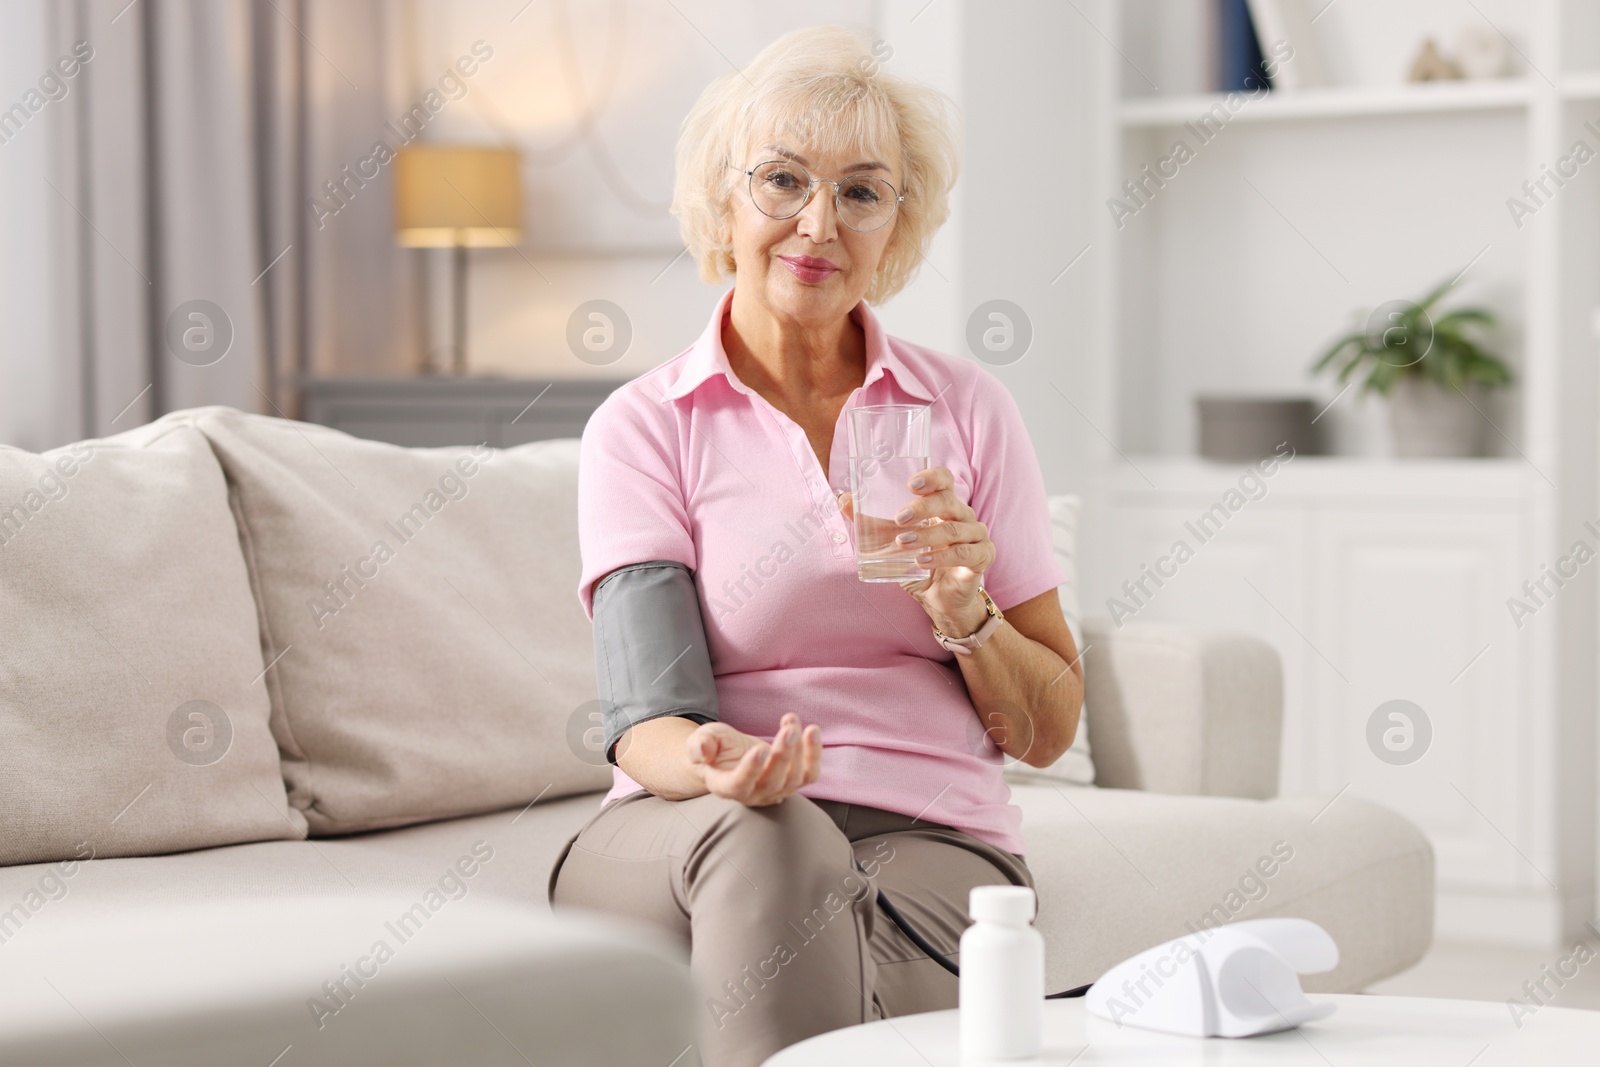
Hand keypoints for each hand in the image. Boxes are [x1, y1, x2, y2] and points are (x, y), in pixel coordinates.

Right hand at [687, 712, 821, 806]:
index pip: (738, 785)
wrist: (729, 756)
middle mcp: (753, 794)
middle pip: (772, 782)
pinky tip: (811, 730)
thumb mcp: (701, 739)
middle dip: (783, 755)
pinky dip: (814, 754)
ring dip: (800, 750)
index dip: (750, 770)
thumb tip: (701, 751)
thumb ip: (699, 745)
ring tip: (792, 721)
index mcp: (726, 786)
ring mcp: (775, 791)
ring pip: (793, 779)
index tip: (759, 749)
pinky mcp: (792, 781)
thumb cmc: (714, 747)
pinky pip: (809, 774)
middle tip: (789, 729)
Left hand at [838, 466, 994, 635]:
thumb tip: (842, 499)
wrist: (939, 600)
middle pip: (948, 502)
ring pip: (954, 529)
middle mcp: (963, 516)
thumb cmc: (919, 564)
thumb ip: (871, 522)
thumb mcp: (891, 542)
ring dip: (927, 535)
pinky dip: (943, 557)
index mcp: (944, 506)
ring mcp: (976, 536)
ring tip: (903, 544)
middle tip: (899, 519)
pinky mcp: (982, 558)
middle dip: (922, 507)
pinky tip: (923, 561)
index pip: (945, 481)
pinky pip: (966, 553)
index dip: (932, 477)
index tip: (911, 484)